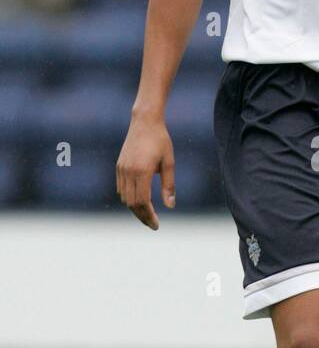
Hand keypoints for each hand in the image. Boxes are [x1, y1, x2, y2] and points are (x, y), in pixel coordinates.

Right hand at [116, 113, 174, 228]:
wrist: (144, 122)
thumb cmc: (161, 141)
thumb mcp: (169, 163)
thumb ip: (169, 185)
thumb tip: (170, 206)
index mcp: (142, 171)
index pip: (143, 201)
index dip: (149, 216)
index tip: (156, 225)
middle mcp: (128, 171)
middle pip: (132, 203)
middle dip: (142, 216)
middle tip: (153, 225)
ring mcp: (121, 169)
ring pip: (125, 197)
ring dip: (135, 209)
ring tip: (148, 215)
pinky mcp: (119, 166)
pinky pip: (121, 188)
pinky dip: (129, 198)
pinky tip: (139, 202)